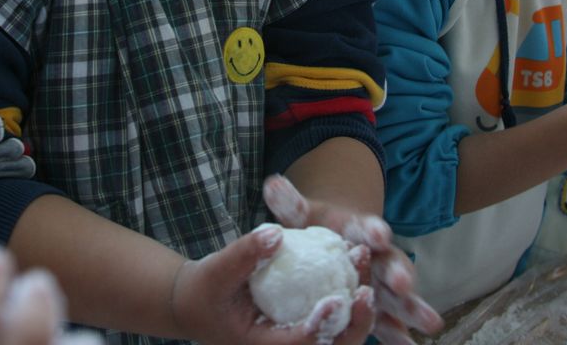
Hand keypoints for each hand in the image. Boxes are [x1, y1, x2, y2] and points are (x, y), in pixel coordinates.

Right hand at [169, 223, 374, 344]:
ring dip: (358, 305)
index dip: (320, 326)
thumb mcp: (216, 270)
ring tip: (362, 260)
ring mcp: (297, 340)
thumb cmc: (205, 289)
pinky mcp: (306, 325)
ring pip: (340, 335)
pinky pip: (336, 318)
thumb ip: (245, 255)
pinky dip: (349, 293)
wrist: (200, 304)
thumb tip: (276, 233)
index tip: (339, 299)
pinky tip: (355, 259)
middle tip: (366, 289)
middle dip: (355, 323)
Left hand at [262, 175, 442, 344]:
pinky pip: (393, 323)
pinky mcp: (381, 307)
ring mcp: (384, 284)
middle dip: (398, 273)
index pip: (368, 229)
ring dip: (412, 308)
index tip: (378, 235)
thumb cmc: (318, 227)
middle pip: (391, 264)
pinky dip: (400, 336)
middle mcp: (379, 257)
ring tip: (430, 323)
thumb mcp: (304, 215)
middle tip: (402, 282)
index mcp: (360, 231)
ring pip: (400, 296)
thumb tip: (272, 184)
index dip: (373, 231)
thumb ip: (291, 204)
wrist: (338, 238)